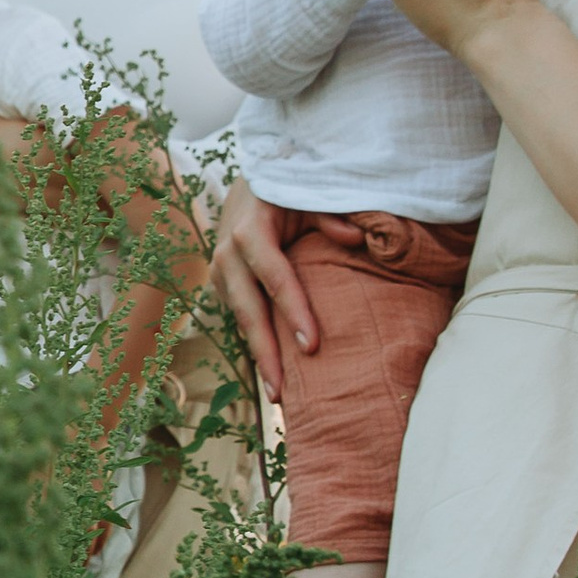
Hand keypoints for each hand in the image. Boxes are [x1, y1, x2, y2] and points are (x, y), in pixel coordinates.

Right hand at [210, 181, 310, 404]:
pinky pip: (239, 317)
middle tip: (282, 393)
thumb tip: (356, 241)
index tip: (313, 347)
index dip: (294, 313)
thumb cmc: (287, 190)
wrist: (247, 183)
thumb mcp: (309, 194)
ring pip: (240, 320)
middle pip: (249, 312)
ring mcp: (220, 271)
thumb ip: (332, 216)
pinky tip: (271, 369)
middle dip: (266, 353)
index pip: (276, 279)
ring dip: (258, 355)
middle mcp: (228, 254)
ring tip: (277, 393)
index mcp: (250, 232)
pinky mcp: (222, 283)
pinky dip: (255, 342)